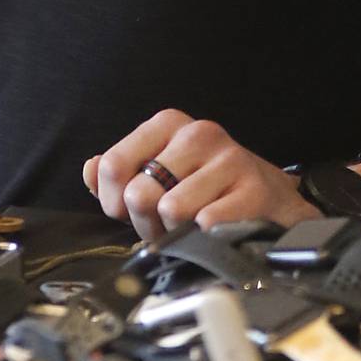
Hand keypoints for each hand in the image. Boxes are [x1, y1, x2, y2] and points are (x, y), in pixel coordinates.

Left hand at [82, 109, 321, 240]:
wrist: (269, 199)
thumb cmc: (205, 187)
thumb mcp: (157, 173)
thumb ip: (118, 173)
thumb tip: (90, 170)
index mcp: (168, 124)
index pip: (112, 166)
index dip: (114, 201)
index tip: (128, 212)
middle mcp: (198, 134)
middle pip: (140, 192)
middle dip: (147, 222)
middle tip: (164, 225)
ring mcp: (229, 159)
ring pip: (172, 210)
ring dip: (177, 232)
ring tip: (190, 227)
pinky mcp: (254, 188)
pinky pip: (207, 222)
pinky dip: (205, 236)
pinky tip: (214, 230)